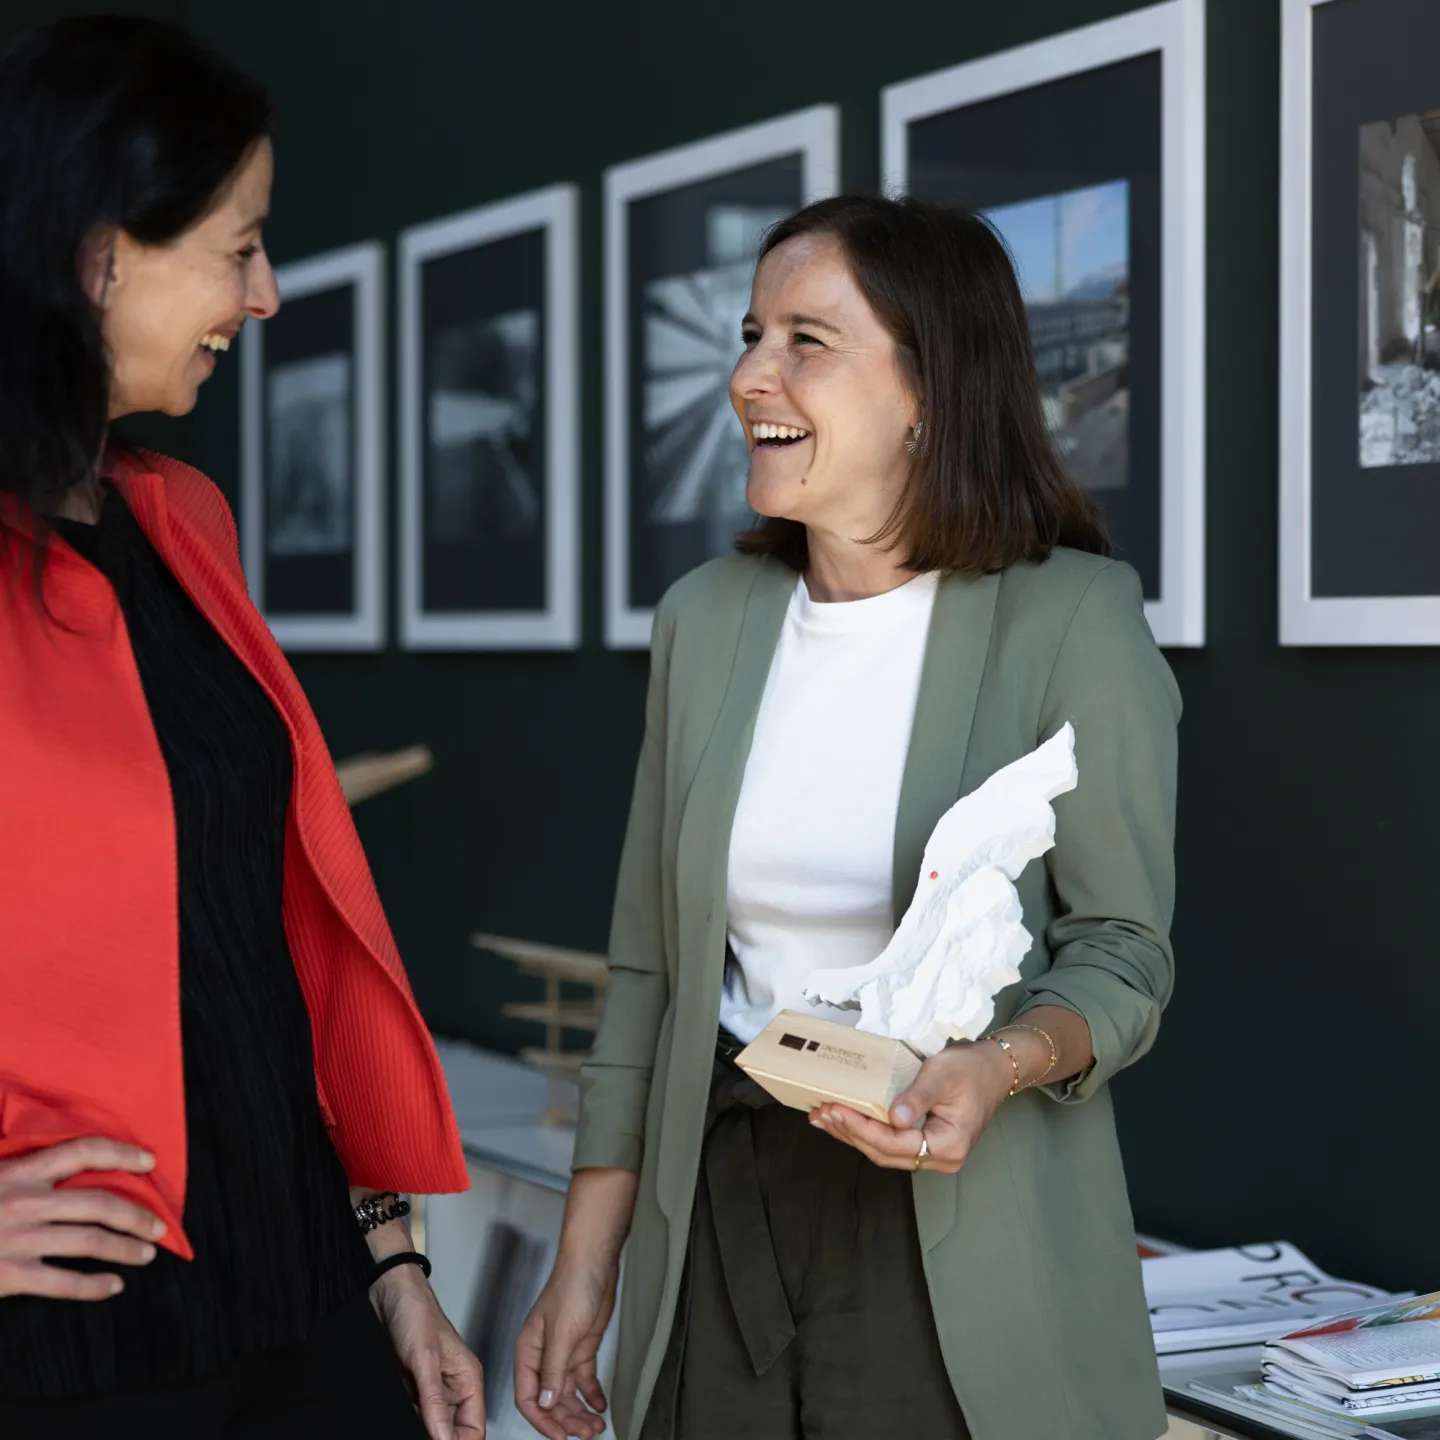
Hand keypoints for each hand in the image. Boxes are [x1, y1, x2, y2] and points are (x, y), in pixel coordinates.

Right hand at [0, 1137, 166, 1298]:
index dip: (121, 1153)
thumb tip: (62, 1164)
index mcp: (19, 1172)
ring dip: (125, 1248)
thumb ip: (23, 1172)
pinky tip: (112, 1287)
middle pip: (99, 1202)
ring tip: (147, 1253)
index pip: (82, 1151)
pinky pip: (64, 1281)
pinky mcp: (9, 1275)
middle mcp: (25, 1202)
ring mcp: (18, 1240)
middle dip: (137, 1214)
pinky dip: (94, 1286)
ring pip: (90, 1241)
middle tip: (161, 1225)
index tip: (149, 1161)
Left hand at [371, 1263, 485, 1439]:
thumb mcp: (425, 1361)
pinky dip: (409, 1423)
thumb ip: (434, 1403)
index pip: (474, 1430)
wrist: (388, 1294)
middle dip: (439, 1439)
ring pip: (432, 1427)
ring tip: (408, 1426)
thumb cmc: (416, 1313)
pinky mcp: (413, 1388)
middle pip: (454, 1432)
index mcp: (468, 1380)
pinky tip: (399, 1421)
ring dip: (423, 1432)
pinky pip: (415, 1416)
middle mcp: (453, 1388)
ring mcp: (432, 1389)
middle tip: (420, 1436)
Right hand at [515, 1257, 618, 1439]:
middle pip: (550, 1400)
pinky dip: (592, 1395)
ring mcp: (564, 1353)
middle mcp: (544, 1356)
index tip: (559, 1436)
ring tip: (595, 1426)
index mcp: (528, 1352)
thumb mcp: (561, 1332)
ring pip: (568, 1394)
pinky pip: (584, 1380)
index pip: (528, 1397)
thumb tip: (546, 1403)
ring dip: (580, 1412)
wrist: (595, 1264)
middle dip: (566, 1420)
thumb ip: (553, 1370)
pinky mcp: (582, 1348)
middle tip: (585, 1434)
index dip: (542, 1420)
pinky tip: (600, 1405)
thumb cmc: (571, 1287)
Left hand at [810, 1039, 1014, 1173]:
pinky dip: (866, 1132)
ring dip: (853, 1134)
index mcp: (949, 1145)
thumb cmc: (970, 1069)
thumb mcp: (942, 1075)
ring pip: (884, 1152)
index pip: (896, 1143)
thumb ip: (918, 1097)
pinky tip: (844, 1120)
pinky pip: (890, 1144)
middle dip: (851, 1133)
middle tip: (822, 1112)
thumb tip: (894, 1118)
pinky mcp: (925, 1145)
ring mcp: (933, 1156)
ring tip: (823, 1117)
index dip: (863, 1128)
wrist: (994, 1069)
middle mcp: (941, 1159)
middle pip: (885, 1153)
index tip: (837, 1108)